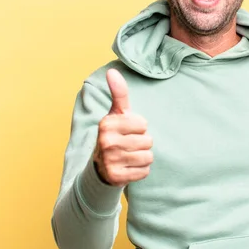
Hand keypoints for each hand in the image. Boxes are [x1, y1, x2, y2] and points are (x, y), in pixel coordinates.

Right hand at [92, 69, 152, 186]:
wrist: (101, 166)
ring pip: (148, 156)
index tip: (128, 131)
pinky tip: (129, 167)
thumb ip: (118, 93)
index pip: (143, 123)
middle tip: (129, 145)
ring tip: (130, 156)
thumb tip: (112, 71)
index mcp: (107, 124)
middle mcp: (106, 141)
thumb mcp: (116, 113)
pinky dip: (141, 170)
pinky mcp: (116, 177)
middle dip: (142, 143)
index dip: (139, 128)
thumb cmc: (115, 134)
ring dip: (143, 157)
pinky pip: (144, 171)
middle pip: (147, 141)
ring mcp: (110, 160)